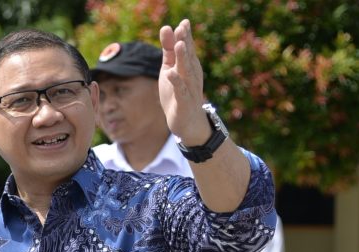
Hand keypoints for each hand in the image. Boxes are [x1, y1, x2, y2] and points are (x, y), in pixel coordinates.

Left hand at [158, 19, 208, 144]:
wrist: (188, 123)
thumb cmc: (178, 93)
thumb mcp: (169, 68)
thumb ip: (168, 50)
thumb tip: (166, 27)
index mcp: (189, 66)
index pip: (187, 47)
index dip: (185, 35)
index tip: (184, 22)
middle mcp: (192, 75)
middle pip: (188, 57)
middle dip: (185, 42)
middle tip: (182, 28)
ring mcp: (190, 89)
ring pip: (186, 72)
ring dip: (183, 59)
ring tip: (179, 45)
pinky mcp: (184, 103)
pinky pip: (180, 91)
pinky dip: (176, 82)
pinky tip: (170, 74)